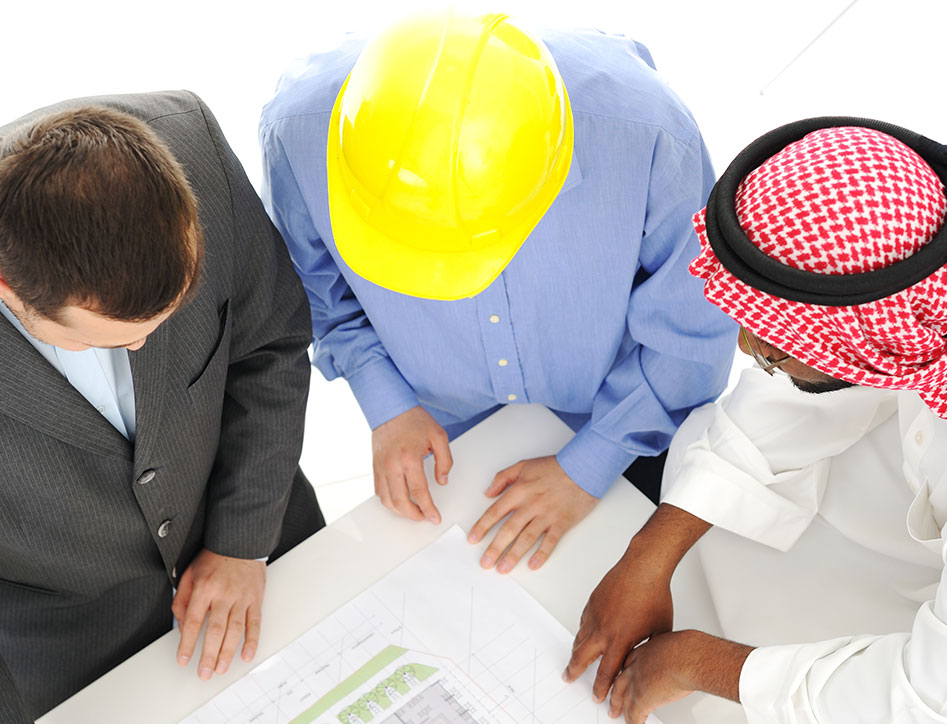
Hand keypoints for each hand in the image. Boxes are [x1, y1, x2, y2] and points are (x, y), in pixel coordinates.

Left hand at [171, 549, 264, 679]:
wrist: (242, 541)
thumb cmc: (215, 557)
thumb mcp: (189, 573)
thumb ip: (182, 598)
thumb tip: (182, 623)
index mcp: (204, 588)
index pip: (193, 620)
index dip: (187, 642)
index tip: (183, 659)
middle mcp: (223, 594)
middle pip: (215, 629)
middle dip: (208, 654)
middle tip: (204, 672)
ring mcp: (241, 597)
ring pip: (235, 629)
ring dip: (228, 651)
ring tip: (221, 668)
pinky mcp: (255, 599)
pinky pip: (255, 622)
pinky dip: (252, 640)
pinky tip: (246, 654)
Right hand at [371, 406, 451, 523]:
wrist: (390, 408)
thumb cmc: (414, 420)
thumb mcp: (439, 436)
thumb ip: (445, 461)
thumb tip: (442, 481)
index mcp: (410, 458)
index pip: (419, 492)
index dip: (428, 508)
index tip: (434, 517)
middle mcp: (392, 465)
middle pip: (400, 501)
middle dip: (414, 515)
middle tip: (425, 518)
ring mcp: (381, 467)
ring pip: (386, 499)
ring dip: (400, 511)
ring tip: (413, 512)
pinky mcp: (375, 467)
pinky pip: (378, 490)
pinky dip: (388, 501)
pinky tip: (398, 502)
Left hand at [467, 456, 596, 572]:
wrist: (583, 467)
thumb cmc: (555, 466)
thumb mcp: (523, 465)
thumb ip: (503, 477)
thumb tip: (488, 492)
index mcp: (519, 491)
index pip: (495, 512)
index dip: (482, 527)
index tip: (473, 539)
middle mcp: (530, 505)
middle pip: (508, 530)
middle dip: (494, 548)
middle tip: (485, 562)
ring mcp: (546, 515)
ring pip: (526, 539)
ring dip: (513, 556)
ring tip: (503, 568)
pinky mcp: (562, 522)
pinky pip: (550, 542)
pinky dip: (541, 554)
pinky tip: (532, 565)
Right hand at [563, 547, 671, 701]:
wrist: (644, 568)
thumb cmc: (654, 595)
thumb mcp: (660, 630)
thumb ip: (649, 649)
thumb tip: (646, 661)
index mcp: (621, 640)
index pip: (607, 672)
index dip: (601, 688)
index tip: (598, 696)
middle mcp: (604, 630)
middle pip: (583, 658)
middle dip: (574, 672)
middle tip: (568, 678)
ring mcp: (596, 615)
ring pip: (580, 639)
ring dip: (575, 653)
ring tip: (573, 660)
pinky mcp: (593, 602)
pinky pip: (583, 622)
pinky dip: (581, 632)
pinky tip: (583, 635)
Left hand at [608, 630, 751, 722]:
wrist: (687, 658)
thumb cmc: (685, 649)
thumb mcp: (669, 645)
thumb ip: (666, 652)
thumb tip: (674, 655)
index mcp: (640, 653)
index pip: (625, 666)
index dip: (623, 675)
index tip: (620, 679)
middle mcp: (634, 668)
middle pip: (618, 684)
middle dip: (614, 694)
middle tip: (610, 701)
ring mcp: (635, 684)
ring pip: (622, 700)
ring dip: (620, 710)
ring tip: (617, 715)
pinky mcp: (641, 700)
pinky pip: (634, 716)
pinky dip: (633, 722)